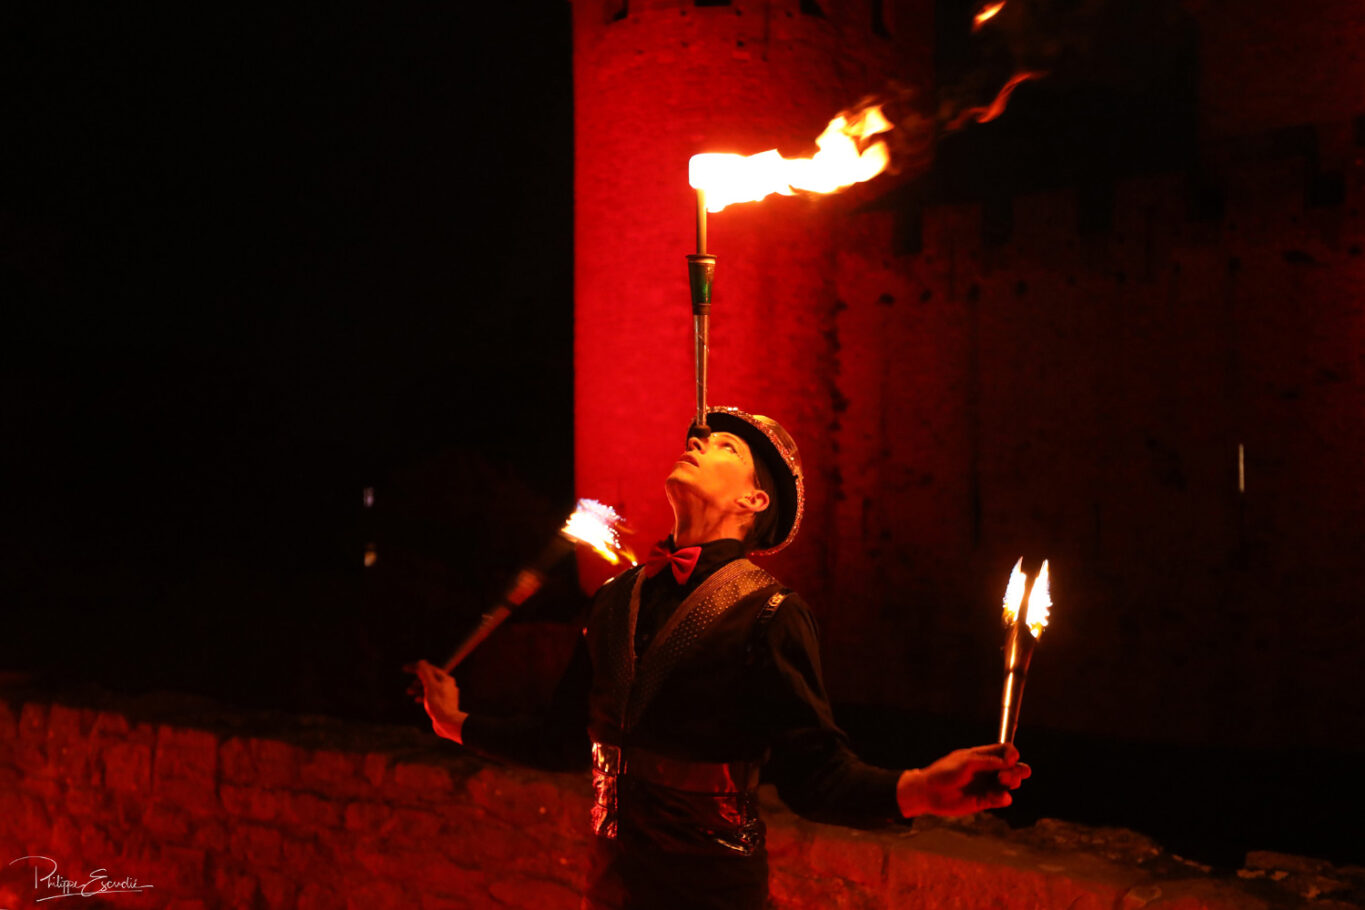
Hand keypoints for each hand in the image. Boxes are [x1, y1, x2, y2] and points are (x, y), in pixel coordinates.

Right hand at [403, 659, 466, 742]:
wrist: (448, 722)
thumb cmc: (440, 704)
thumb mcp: (430, 686)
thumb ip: (425, 673)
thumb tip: (421, 662)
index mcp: (446, 679)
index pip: (430, 668)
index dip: (417, 667)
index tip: (406, 669)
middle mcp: (447, 685)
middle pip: (430, 678)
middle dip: (417, 679)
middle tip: (409, 683)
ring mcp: (445, 695)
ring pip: (429, 688)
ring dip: (418, 688)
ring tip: (409, 691)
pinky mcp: (442, 704)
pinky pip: (431, 697)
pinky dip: (423, 696)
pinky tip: (416, 699)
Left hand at [897, 743, 1030, 817]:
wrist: (929, 793)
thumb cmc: (944, 772)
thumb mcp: (965, 763)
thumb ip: (987, 762)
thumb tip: (1009, 762)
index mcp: (982, 756)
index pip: (1005, 750)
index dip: (1012, 753)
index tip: (1010, 759)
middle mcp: (988, 770)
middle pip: (1013, 767)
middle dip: (1018, 770)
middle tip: (1006, 775)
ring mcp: (987, 785)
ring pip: (1011, 783)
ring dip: (1012, 782)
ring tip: (1002, 782)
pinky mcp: (985, 801)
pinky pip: (1002, 799)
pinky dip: (1003, 798)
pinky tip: (996, 797)